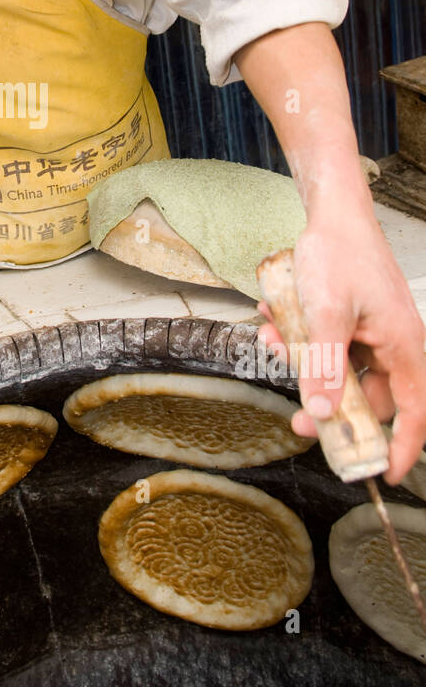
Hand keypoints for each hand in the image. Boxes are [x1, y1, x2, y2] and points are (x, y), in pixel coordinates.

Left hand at [257, 209, 425, 483]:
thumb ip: (324, 365)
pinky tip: (275, 317)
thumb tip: (322, 411)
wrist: (332, 213)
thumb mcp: (326, 314)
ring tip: (273, 337)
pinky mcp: (353, 324)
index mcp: (402, 347)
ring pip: (339, 372)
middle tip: (298, 417)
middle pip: (367, 398)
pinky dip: (302, 340)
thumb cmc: (339, 255)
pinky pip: (328, 348)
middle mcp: (393, 345)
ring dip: (304, 363)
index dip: (403, 447)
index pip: (414, 412)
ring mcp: (372, 334)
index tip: (383, 473)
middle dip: (328, 404)